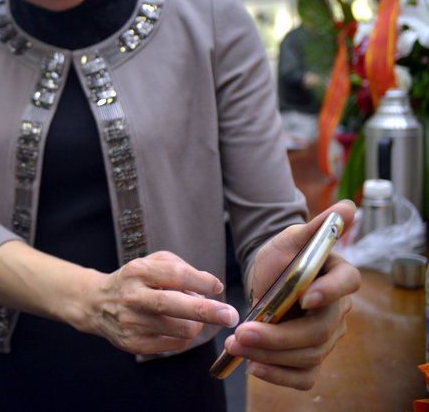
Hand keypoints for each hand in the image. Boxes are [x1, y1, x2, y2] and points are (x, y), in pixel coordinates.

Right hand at [83, 251, 238, 354]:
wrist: (96, 303)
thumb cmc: (135, 280)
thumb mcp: (151, 262)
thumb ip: (180, 268)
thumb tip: (210, 287)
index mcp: (137, 271)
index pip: (175, 275)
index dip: (201, 281)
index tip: (218, 287)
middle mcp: (132, 296)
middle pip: (174, 305)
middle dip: (207, 311)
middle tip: (231, 315)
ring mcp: (131, 322)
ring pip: (181, 329)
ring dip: (196, 323)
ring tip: (191, 316)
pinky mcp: (133, 344)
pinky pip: (175, 345)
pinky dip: (184, 336)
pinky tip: (176, 326)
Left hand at [224, 200, 360, 388]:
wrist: (265, 277)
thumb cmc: (281, 256)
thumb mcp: (290, 238)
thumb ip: (315, 226)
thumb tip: (347, 207)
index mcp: (339, 277)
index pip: (346, 285)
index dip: (329, 293)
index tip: (304, 297)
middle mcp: (338, 311)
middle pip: (319, 331)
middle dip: (279, 336)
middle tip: (242, 333)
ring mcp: (326, 336)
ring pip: (307, 355)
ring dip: (269, 355)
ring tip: (236, 345)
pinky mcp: (309, 355)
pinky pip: (303, 375)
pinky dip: (279, 376)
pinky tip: (254, 367)